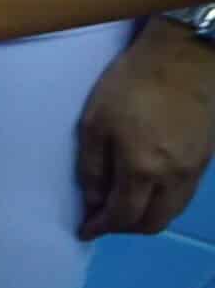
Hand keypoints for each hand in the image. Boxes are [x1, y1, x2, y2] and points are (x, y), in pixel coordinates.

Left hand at [75, 19, 214, 238]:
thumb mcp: (94, 123)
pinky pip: (185, 195)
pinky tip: (147, 190)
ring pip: (172, 212)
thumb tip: (93, 202)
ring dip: (147, 217)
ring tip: (124, 206)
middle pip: (152, 223)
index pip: (122, 216)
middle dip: (124, 228)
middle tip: (104, 220)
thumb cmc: (130, 85)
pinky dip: (164, 202)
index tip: (85, 230)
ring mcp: (195, 169)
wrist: (184, 56)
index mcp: (142, 169)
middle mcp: (174, 177)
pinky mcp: (206, 158)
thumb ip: (92, 169)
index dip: (100, 228)